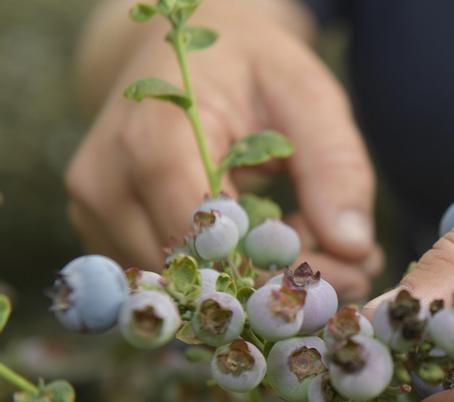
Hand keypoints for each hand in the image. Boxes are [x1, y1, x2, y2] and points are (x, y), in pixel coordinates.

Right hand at [66, 0, 379, 298]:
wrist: (183, 58)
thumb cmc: (250, 70)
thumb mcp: (308, 96)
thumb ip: (336, 166)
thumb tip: (353, 250)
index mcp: (153, 135)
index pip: (210, 238)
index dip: (281, 265)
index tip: (349, 266)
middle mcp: (107, 183)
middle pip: (199, 273)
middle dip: (282, 280)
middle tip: (351, 261)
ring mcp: (97, 215)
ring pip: (191, 288)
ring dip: (260, 282)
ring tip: (309, 237)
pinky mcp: (106, 236)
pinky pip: (178, 283)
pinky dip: (234, 278)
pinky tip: (271, 243)